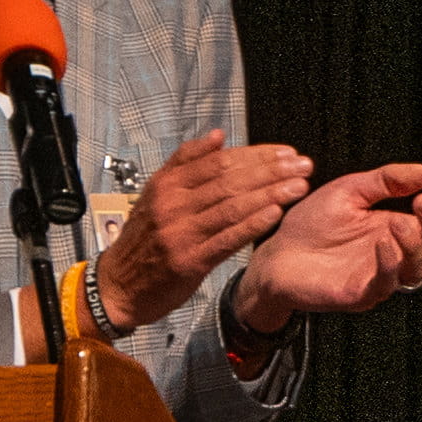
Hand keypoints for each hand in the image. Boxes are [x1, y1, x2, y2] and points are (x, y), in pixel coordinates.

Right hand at [106, 132, 305, 324]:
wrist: (119, 285)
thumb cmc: (144, 239)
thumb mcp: (156, 194)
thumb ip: (186, 163)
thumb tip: (217, 137)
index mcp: (167, 184)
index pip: (218, 162)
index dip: (255, 155)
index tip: (285, 152)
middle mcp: (173, 205)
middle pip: (228, 181)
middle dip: (270, 171)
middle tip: (302, 165)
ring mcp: (181, 233)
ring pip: (231, 207)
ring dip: (269, 194)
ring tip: (298, 186)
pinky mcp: (189, 261)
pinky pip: (226, 239)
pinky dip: (252, 225)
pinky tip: (275, 213)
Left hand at [225, 161, 421, 326]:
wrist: (275, 254)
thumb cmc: (310, 226)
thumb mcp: (350, 190)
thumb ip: (386, 181)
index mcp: (396, 230)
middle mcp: (395, 256)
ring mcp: (379, 277)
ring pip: (417, 270)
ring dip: (414, 246)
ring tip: (397, 223)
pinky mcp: (360, 293)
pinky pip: (385, 284)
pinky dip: (389, 265)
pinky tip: (382, 245)